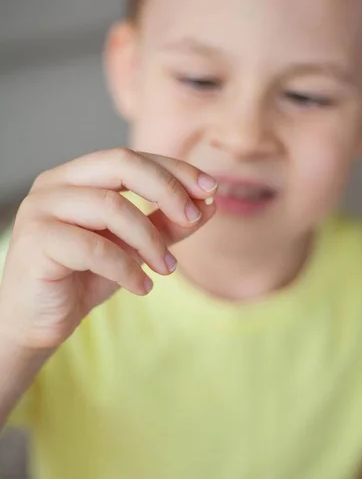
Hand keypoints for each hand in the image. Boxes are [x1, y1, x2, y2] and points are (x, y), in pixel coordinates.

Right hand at [0, 148, 216, 350]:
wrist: (38, 320)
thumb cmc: (85, 277)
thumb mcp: (135, 246)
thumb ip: (167, 223)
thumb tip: (209, 203)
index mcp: (78, 176)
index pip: (132, 158)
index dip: (175, 170)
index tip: (210, 189)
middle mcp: (56, 183)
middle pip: (121, 164)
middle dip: (167, 188)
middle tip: (194, 217)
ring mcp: (41, 208)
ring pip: (111, 206)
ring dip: (150, 239)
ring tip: (167, 268)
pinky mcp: (35, 241)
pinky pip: (95, 248)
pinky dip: (127, 268)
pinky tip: (142, 287)